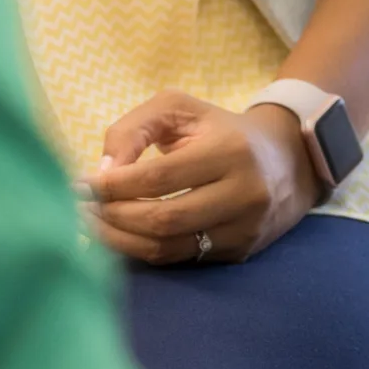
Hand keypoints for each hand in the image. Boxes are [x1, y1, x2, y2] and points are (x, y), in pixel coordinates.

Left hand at [81, 90, 320, 265]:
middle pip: (161, 219)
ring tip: (92, 226)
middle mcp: (244, 193)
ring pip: (168, 247)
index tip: (79, 186)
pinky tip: (120, 238)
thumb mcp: (180, 109)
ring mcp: (244, 228)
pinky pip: (180, 258)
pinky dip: (142, 252)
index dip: (112, 186)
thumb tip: (103, 172)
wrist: (288, 159)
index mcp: (230, 151)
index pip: (158, 178)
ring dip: (119, 241)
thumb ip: (134, 129)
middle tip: (81, 210)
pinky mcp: (240, 251)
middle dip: (112, 217)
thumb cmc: (221, 130)